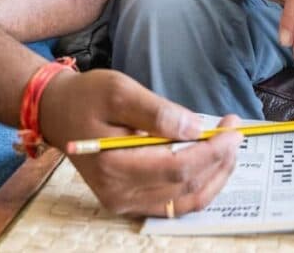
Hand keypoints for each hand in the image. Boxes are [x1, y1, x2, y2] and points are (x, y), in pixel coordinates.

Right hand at [39, 69, 240, 216]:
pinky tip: (211, 164)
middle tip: (235, 131)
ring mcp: (124, 202)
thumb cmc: (87, 96)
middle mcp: (119, 193)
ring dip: (214, 176)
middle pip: (184, 187)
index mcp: (113, 165)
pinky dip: (198, 186)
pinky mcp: (129, 202)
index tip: (231, 128)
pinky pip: (173, 203)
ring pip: (184, 201)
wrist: (58, 112)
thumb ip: (156, 111)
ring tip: (229, 147)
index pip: (176, 167)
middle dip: (218, 159)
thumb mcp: (119, 90)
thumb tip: (194, 127)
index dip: (210, 151)